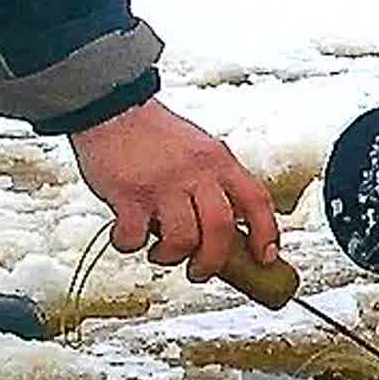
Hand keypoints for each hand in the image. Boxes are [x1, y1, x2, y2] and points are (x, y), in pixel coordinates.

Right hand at [69, 98, 282, 282]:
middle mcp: (196, 173)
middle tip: (200, 270)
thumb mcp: (200, 150)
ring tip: (160, 251)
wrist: (112, 110)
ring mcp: (163, 185)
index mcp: (219, 161)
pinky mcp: (129, 195)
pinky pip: (135, 238)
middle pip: (221, 230)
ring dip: (171, 256)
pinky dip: (130, 245)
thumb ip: (216, 183)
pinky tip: (128, 235)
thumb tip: (229, 228)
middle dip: (212, 262)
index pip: (257, 201)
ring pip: (182, 240)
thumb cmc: (154, 135)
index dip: (266, 234)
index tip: (265, 257)